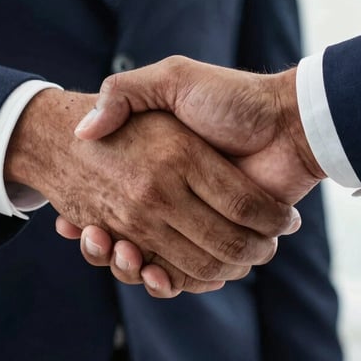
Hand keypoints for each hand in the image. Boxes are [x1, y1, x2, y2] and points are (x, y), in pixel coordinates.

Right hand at [7, 88, 300, 296]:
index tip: (72, 223)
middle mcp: (173, 197)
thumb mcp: (172, 79)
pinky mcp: (220, 240)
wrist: (288, 120)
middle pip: (127, 239)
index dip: (90, 217)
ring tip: (120, 251)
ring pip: (152, 261)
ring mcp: (196, 220)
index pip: (112, 201)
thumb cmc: (231, 97)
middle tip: (95, 238)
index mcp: (160, 167)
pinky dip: (168, 281)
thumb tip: (82, 130)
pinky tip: (152, 270)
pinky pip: (186, 272)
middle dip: (106, 248)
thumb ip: (125, 92)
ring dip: (129, 267)